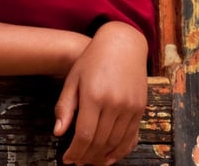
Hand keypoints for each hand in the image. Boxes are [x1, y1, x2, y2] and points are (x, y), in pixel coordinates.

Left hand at [54, 21, 148, 164]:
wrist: (123, 43)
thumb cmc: (94, 60)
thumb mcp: (73, 79)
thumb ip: (65, 106)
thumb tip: (58, 132)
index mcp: (94, 96)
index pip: (84, 135)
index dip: (75, 152)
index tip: (67, 159)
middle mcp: (114, 103)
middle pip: (99, 142)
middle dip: (86, 157)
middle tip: (77, 162)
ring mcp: (130, 107)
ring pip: (115, 143)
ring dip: (102, 157)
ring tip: (90, 161)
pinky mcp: (140, 108)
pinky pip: (131, 137)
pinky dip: (120, 151)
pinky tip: (109, 157)